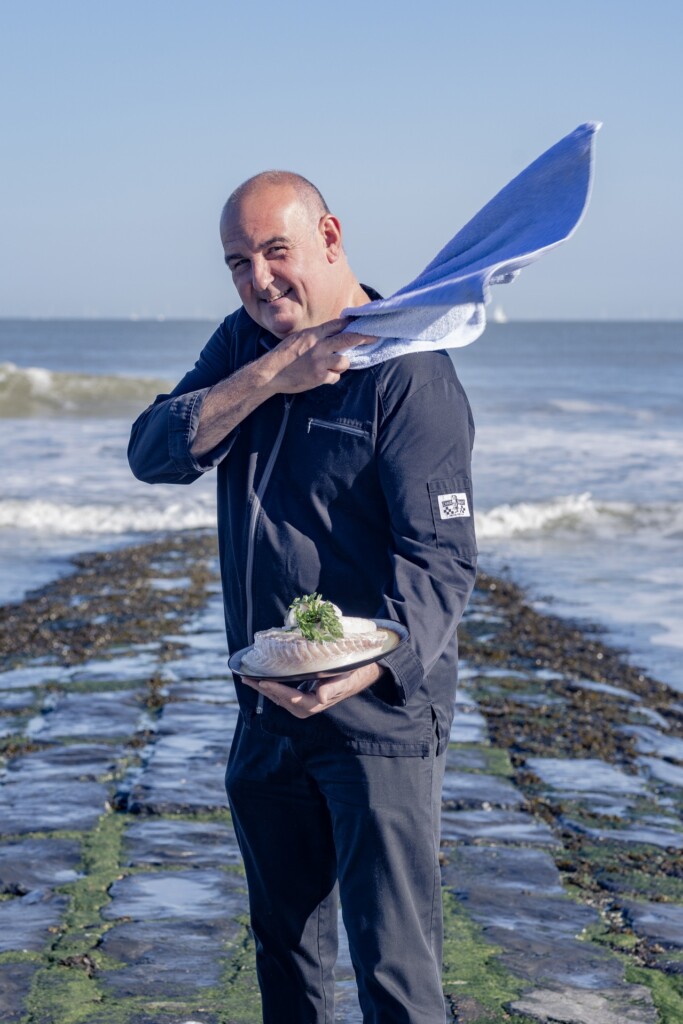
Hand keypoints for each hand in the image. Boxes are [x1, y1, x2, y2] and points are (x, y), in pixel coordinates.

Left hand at [240, 662, 384, 718]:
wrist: (363, 671)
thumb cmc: (355, 672)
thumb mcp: (347, 676)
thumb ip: (334, 687)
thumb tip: (321, 696)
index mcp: (319, 702)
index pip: (293, 699)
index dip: (277, 691)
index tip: (263, 681)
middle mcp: (311, 705)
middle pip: (282, 701)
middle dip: (265, 691)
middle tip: (247, 679)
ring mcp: (308, 700)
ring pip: (282, 698)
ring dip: (265, 690)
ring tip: (249, 678)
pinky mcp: (306, 693)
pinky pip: (286, 693)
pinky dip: (274, 686)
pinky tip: (264, 678)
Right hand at [259, 318, 376, 395]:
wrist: (271, 373)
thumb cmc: (283, 356)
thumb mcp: (298, 339)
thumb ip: (315, 336)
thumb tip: (330, 334)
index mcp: (313, 334)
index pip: (337, 325)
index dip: (351, 323)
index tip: (362, 322)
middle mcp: (319, 346)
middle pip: (348, 339)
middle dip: (364, 337)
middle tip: (376, 337)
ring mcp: (320, 362)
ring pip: (344, 361)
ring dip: (342, 364)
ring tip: (330, 366)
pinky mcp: (319, 377)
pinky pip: (335, 377)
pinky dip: (331, 377)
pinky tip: (321, 376)